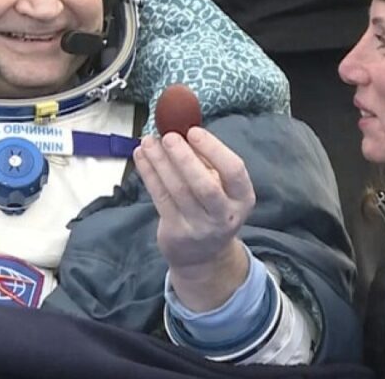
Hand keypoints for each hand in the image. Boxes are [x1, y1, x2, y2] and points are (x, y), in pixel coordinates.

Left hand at [133, 128, 255, 309]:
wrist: (202, 256)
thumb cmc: (211, 209)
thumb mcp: (221, 188)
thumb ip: (207, 161)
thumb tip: (182, 129)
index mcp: (242, 198)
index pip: (234, 171)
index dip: (214, 149)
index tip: (193, 131)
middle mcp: (224, 215)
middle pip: (204, 185)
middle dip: (184, 158)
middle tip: (168, 136)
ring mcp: (200, 227)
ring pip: (178, 190)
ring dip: (160, 162)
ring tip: (149, 141)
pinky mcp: (176, 233)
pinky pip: (160, 198)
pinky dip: (149, 174)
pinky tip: (142, 157)